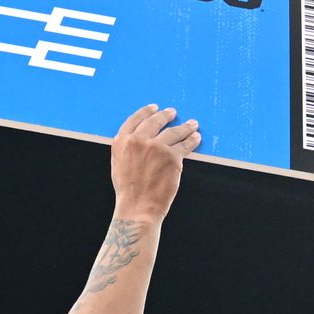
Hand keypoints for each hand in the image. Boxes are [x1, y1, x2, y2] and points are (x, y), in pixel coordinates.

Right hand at [109, 104, 200, 220]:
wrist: (137, 206)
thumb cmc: (128, 190)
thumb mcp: (118, 163)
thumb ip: (127, 147)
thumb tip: (139, 138)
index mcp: (122, 141)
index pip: (136, 119)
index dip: (146, 111)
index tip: (154, 108)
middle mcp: (139, 140)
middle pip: (156, 121)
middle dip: (166, 115)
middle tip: (173, 113)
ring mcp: (157, 147)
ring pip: (174, 132)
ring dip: (185, 127)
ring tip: (192, 125)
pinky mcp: (172, 156)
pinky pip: (185, 144)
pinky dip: (192, 140)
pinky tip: (196, 137)